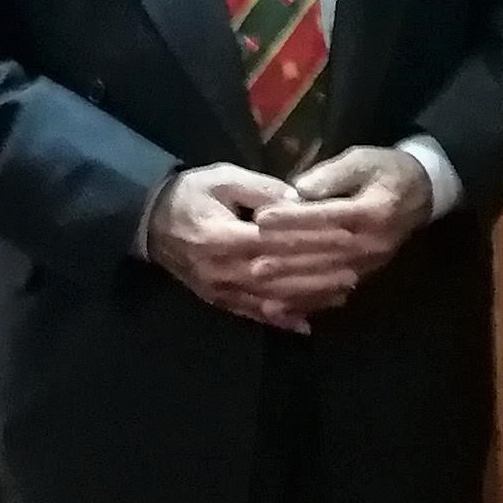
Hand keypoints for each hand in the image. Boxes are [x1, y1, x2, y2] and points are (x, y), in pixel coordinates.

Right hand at [144, 164, 350, 330]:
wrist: (148, 222)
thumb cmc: (190, 194)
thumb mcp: (223, 178)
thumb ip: (261, 190)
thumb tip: (299, 200)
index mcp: (225, 236)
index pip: (277, 243)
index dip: (312, 242)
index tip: (344, 239)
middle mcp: (224, 269)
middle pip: (279, 277)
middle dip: (318, 276)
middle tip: (354, 272)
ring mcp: (220, 290)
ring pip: (270, 300)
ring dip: (307, 299)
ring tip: (342, 294)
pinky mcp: (218, 300)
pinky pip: (252, 314)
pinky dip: (280, 320)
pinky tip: (306, 324)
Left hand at [267, 146, 437, 287]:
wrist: (421, 195)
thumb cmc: (387, 171)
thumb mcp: (363, 160)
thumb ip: (333, 174)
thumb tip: (299, 189)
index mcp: (374, 211)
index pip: (329, 217)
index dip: (294, 218)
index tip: (262, 217)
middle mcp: (373, 243)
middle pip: (325, 251)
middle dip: (286, 254)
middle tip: (251, 254)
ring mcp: (370, 264)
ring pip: (326, 276)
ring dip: (291, 280)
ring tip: (259, 277)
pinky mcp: (365, 276)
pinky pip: (333, 293)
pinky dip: (305, 300)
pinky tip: (280, 303)